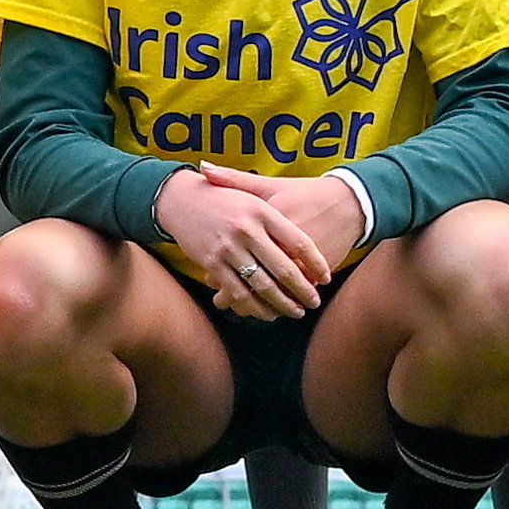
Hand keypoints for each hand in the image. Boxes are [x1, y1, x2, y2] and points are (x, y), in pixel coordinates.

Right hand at [151, 165, 334, 318]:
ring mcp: (228, 248)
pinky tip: (267, 313)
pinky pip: (238, 292)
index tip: (326, 277)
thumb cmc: (225, 198)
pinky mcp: (211, 263)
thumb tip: (313, 241)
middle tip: (314, 302)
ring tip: (296, 311)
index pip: (300, 243)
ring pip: (263, 286)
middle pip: (285, 269)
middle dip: (303, 291)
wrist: (182, 198)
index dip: (317, 264)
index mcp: (263, 211)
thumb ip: (280, 215)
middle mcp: (247, 229)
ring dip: (282, 304)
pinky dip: (255, 307)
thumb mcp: (254, 195)